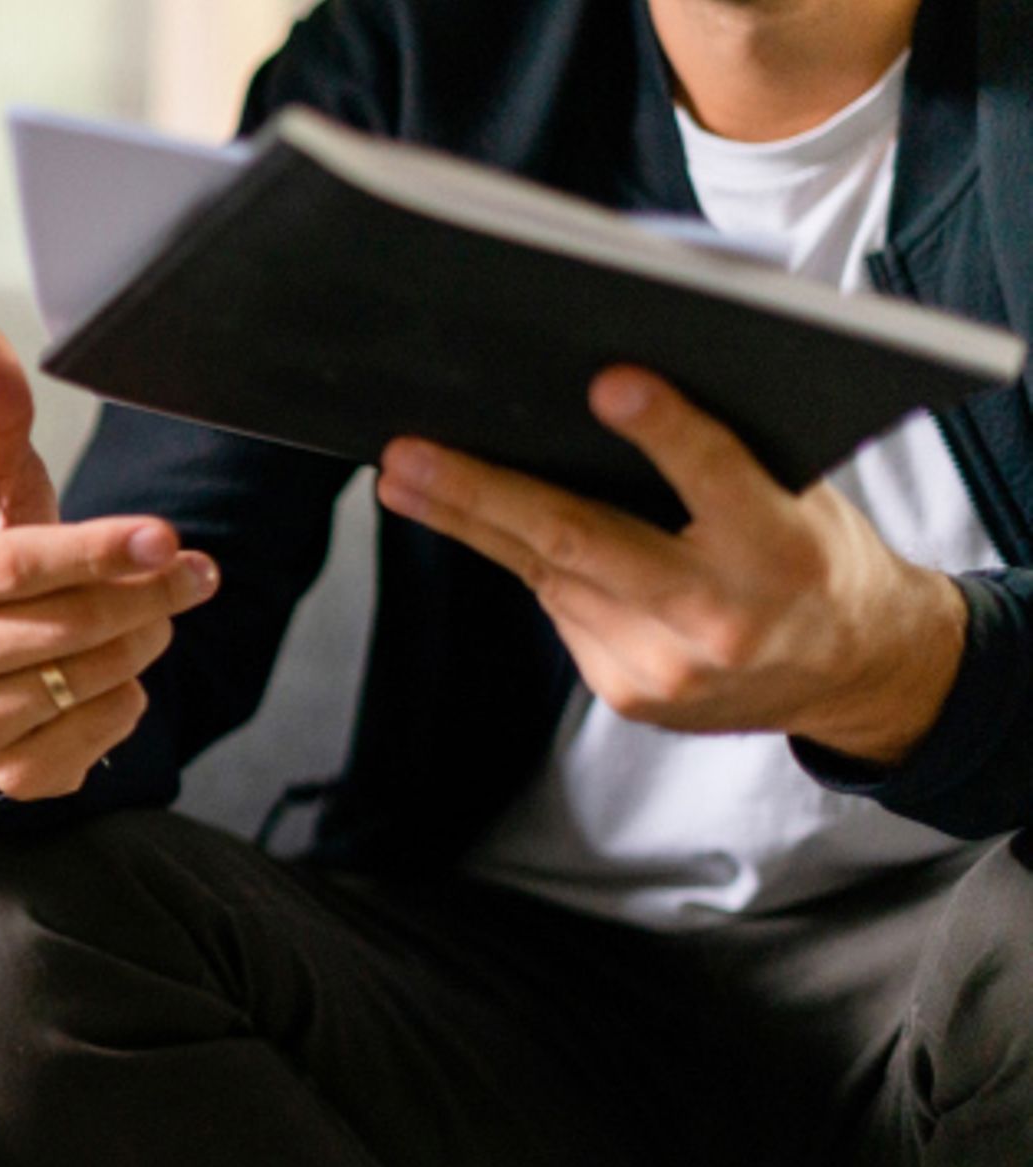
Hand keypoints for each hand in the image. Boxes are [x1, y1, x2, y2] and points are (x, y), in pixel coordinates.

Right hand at [0, 319, 220, 799]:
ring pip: (91, 678)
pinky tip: (112, 674)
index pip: (13, 566)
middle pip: (63, 625)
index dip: (97, 549)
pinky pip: (103, 731)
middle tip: (196, 570)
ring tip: (149, 615)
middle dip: (146, 593)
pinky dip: (130, 697)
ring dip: (144, 639)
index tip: (165, 534)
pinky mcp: (7, 776)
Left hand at [375, 366, 968, 764]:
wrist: (853, 674)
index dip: (665, 430)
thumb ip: (728, 459)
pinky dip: (533, 562)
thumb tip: (612, 391)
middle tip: (408, 455)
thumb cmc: (817, 557)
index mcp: (783, 553)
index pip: (717, 479)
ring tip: (404, 479)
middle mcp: (721, 617)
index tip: (609, 383)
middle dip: (481, 493)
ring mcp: (666, 667)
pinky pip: (562, 607)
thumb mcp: (801, 497)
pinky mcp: (630, 694)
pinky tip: (492, 527)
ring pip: (548, 575)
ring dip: (469, 522)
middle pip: (581, 541)